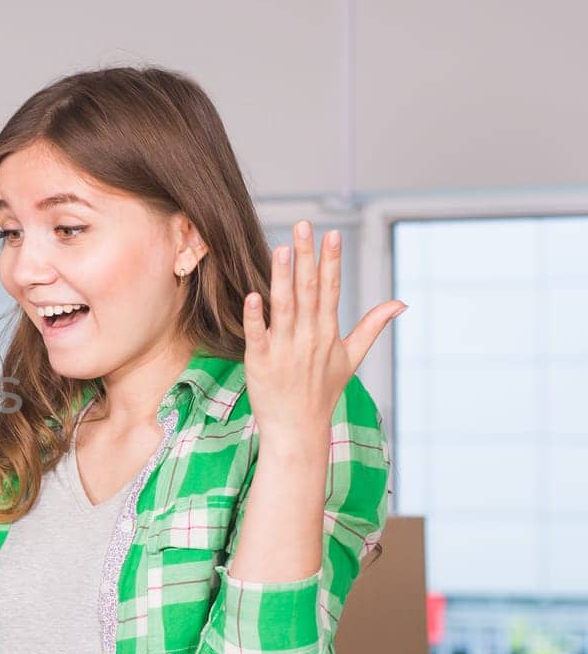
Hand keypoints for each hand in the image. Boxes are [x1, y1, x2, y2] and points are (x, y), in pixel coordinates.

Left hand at [243, 221, 405, 443]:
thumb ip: (373, 326)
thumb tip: (401, 303)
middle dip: (306, 256)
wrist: (298, 429)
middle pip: (308, 289)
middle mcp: (308, 337)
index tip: (331, 233)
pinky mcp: (260, 362)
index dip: (331, 260)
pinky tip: (253, 295)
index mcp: (328, 332)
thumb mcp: (352, 358)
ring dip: (282, 277)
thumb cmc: (323, 392)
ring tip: (281, 248)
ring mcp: (284, 349)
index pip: (332, 288)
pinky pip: (258, 335)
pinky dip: (257, 317)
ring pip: (284, 307)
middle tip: (303, 224)